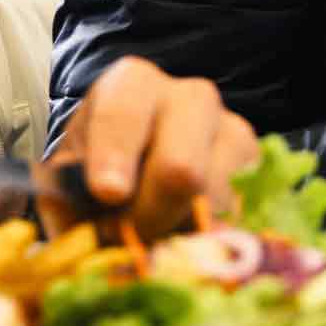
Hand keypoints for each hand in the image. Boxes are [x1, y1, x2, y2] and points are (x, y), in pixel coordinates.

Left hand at [47, 55, 259, 239]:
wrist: (135, 177)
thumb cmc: (95, 175)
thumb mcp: (64, 179)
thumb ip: (65, 196)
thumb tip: (91, 221)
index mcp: (133, 85)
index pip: (125, 116)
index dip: (115, 158)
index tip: (109, 193)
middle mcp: (192, 97)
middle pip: (181, 168)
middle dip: (150, 217)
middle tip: (128, 240)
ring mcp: (234, 131)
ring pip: (215, 202)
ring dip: (179, 235)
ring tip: (154, 238)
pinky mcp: (261, 170)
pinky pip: (241, 217)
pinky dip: (212, 239)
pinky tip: (188, 238)